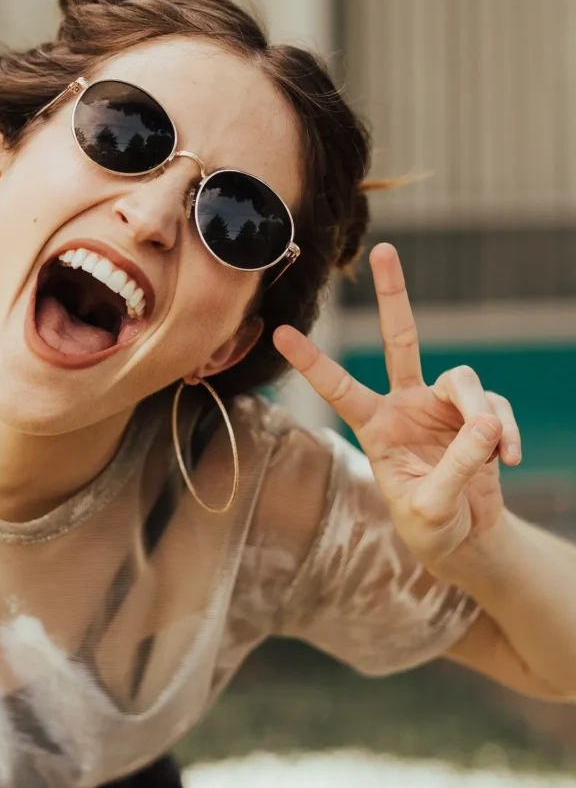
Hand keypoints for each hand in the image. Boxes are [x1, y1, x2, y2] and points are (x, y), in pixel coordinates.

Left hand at [273, 243, 520, 574]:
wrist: (466, 538)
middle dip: (393, 295)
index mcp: (373, 426)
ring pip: (464, 380)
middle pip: (400, 339)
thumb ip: (455, 468)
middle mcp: (404, 405)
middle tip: (385, 248)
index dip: (312, 361)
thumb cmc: (430, 526)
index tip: (280, 333)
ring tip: (492, 451)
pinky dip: (505, 432)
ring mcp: (442, 406)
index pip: (338, 388)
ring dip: (482, 413)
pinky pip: (495, 409)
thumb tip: (486, 425)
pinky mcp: (477, 415)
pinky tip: (506, 459)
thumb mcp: (429, 509)